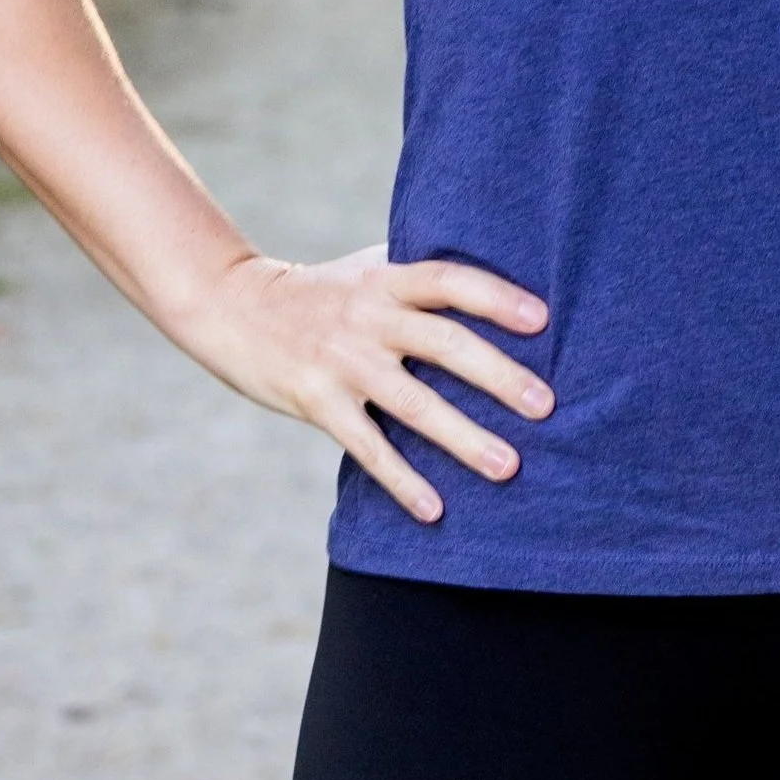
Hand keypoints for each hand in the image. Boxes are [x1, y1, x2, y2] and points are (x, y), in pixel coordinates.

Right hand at [180, 244, 553, 522]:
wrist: (233, 308)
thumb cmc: (320, 291)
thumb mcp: (367, 271)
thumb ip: (417, 279)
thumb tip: (493, 285)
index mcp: (387, 279)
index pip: (450, 280)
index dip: (496, 296)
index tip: (542, 319)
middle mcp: (369, 316)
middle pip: (444, 343)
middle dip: (498, 375)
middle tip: (545, 406)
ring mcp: (342, 360)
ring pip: (412, 403)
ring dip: (462, 437)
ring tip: (507, 466)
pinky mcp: (317, 401)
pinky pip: (367, 447)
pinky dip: (402, 479)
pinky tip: (434, 508)